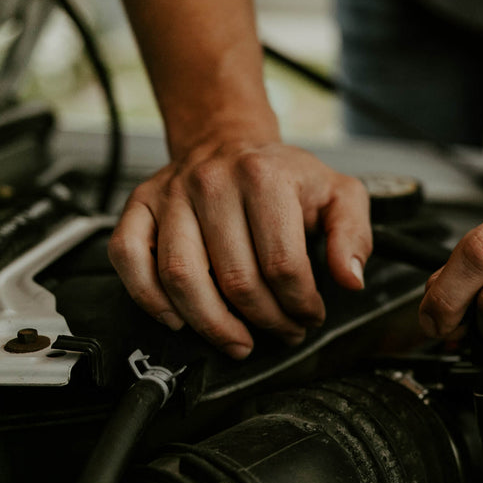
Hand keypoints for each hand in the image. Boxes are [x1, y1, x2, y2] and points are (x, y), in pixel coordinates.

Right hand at [108, 140, 371, 358]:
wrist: (229, 141)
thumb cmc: (285, 176)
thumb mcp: (339, 195)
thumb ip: (353, 236)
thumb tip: (350, 279)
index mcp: (265, 177)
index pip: (283, 264)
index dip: (301, 303)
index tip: (310, 315)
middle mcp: (212, 183)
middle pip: (235, 279)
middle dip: (265, 321)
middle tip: (283, 332)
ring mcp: (170, 195)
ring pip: (181, 278)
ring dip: (212, 324)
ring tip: (239, 341)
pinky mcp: (139, 207)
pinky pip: (129, 259)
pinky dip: (149, 299)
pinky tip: (179, 320)